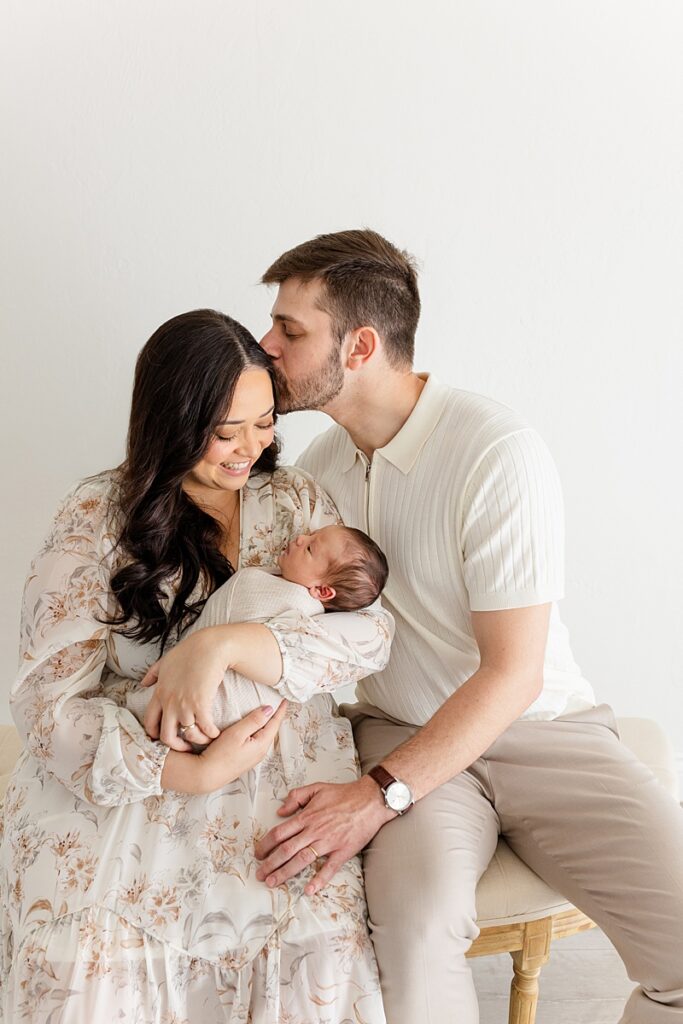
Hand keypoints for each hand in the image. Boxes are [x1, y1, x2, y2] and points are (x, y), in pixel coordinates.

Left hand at [142, 627, 230, 749]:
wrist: (209, 646)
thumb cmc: (189, 651)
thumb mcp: (165, 661)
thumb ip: (152, 674)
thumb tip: (143, 682)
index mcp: (159, 693)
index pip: (149, 722)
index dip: (155, 734)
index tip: (165, 738)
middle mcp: (169, 702)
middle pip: (166, 736)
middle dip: (176, 745)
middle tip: (186, 747)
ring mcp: (184, 704)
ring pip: (187, 735)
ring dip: (198, 740)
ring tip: (206, 738)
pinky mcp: (200, 704)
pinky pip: (204, 728)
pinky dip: (211, 733)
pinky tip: (216, 732)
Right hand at [161, 700, 287, 793]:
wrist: (206, 775)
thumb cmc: (220, 755)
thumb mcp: (237, 733)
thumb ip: (254, 721)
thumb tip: (269, 709)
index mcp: (261, 745)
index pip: (275, 723)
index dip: (280, 711)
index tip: (284, 700)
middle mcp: (260, 752)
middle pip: (271, 730)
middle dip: (275, 717)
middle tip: (278, 704)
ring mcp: (253, 757)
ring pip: (264, 736)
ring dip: (266, 724)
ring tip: (267, 713)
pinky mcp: (245, 759)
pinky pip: (257, 741)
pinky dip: (258, 731)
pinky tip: (253, 728)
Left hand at [254, 776, 394, 894]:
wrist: (370, 799)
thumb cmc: (344, 793)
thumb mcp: (316, 787)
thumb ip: (296, 796)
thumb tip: (280, 810)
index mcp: (307, 816)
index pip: (279, 833)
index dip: (265, 844)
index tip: (257, 854)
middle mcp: (314, 830)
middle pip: (286, 849)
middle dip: (270, 864)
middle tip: (259, 875)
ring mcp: (329, 842)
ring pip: (302, 860)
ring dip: (285, 873)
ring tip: (272, 883)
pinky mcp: (343, 850)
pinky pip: (330, 868)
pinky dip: (319, 880)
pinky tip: (309, 890)